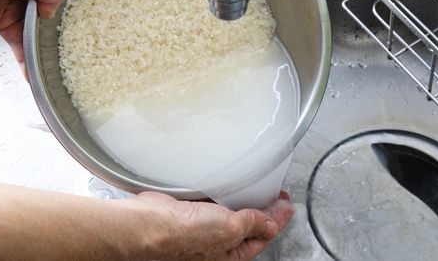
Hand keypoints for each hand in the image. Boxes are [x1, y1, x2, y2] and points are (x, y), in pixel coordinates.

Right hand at [123, 191, 293, 260]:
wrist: (150, 223)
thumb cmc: (184, 236)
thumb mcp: (230, 229)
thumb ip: (253, 224)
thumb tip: (270, 224)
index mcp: (230, 255)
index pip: (262, 236)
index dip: (277, 220)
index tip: (287, 205)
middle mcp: (217, 243)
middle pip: (248, 225)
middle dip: (264, 210)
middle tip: (276, 195)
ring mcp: (204, 227)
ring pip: (232, 212)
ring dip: (244, 200)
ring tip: (258, 187)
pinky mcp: (192, 211)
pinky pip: (215, 202)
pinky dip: (224, 192)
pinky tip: (229, 184)